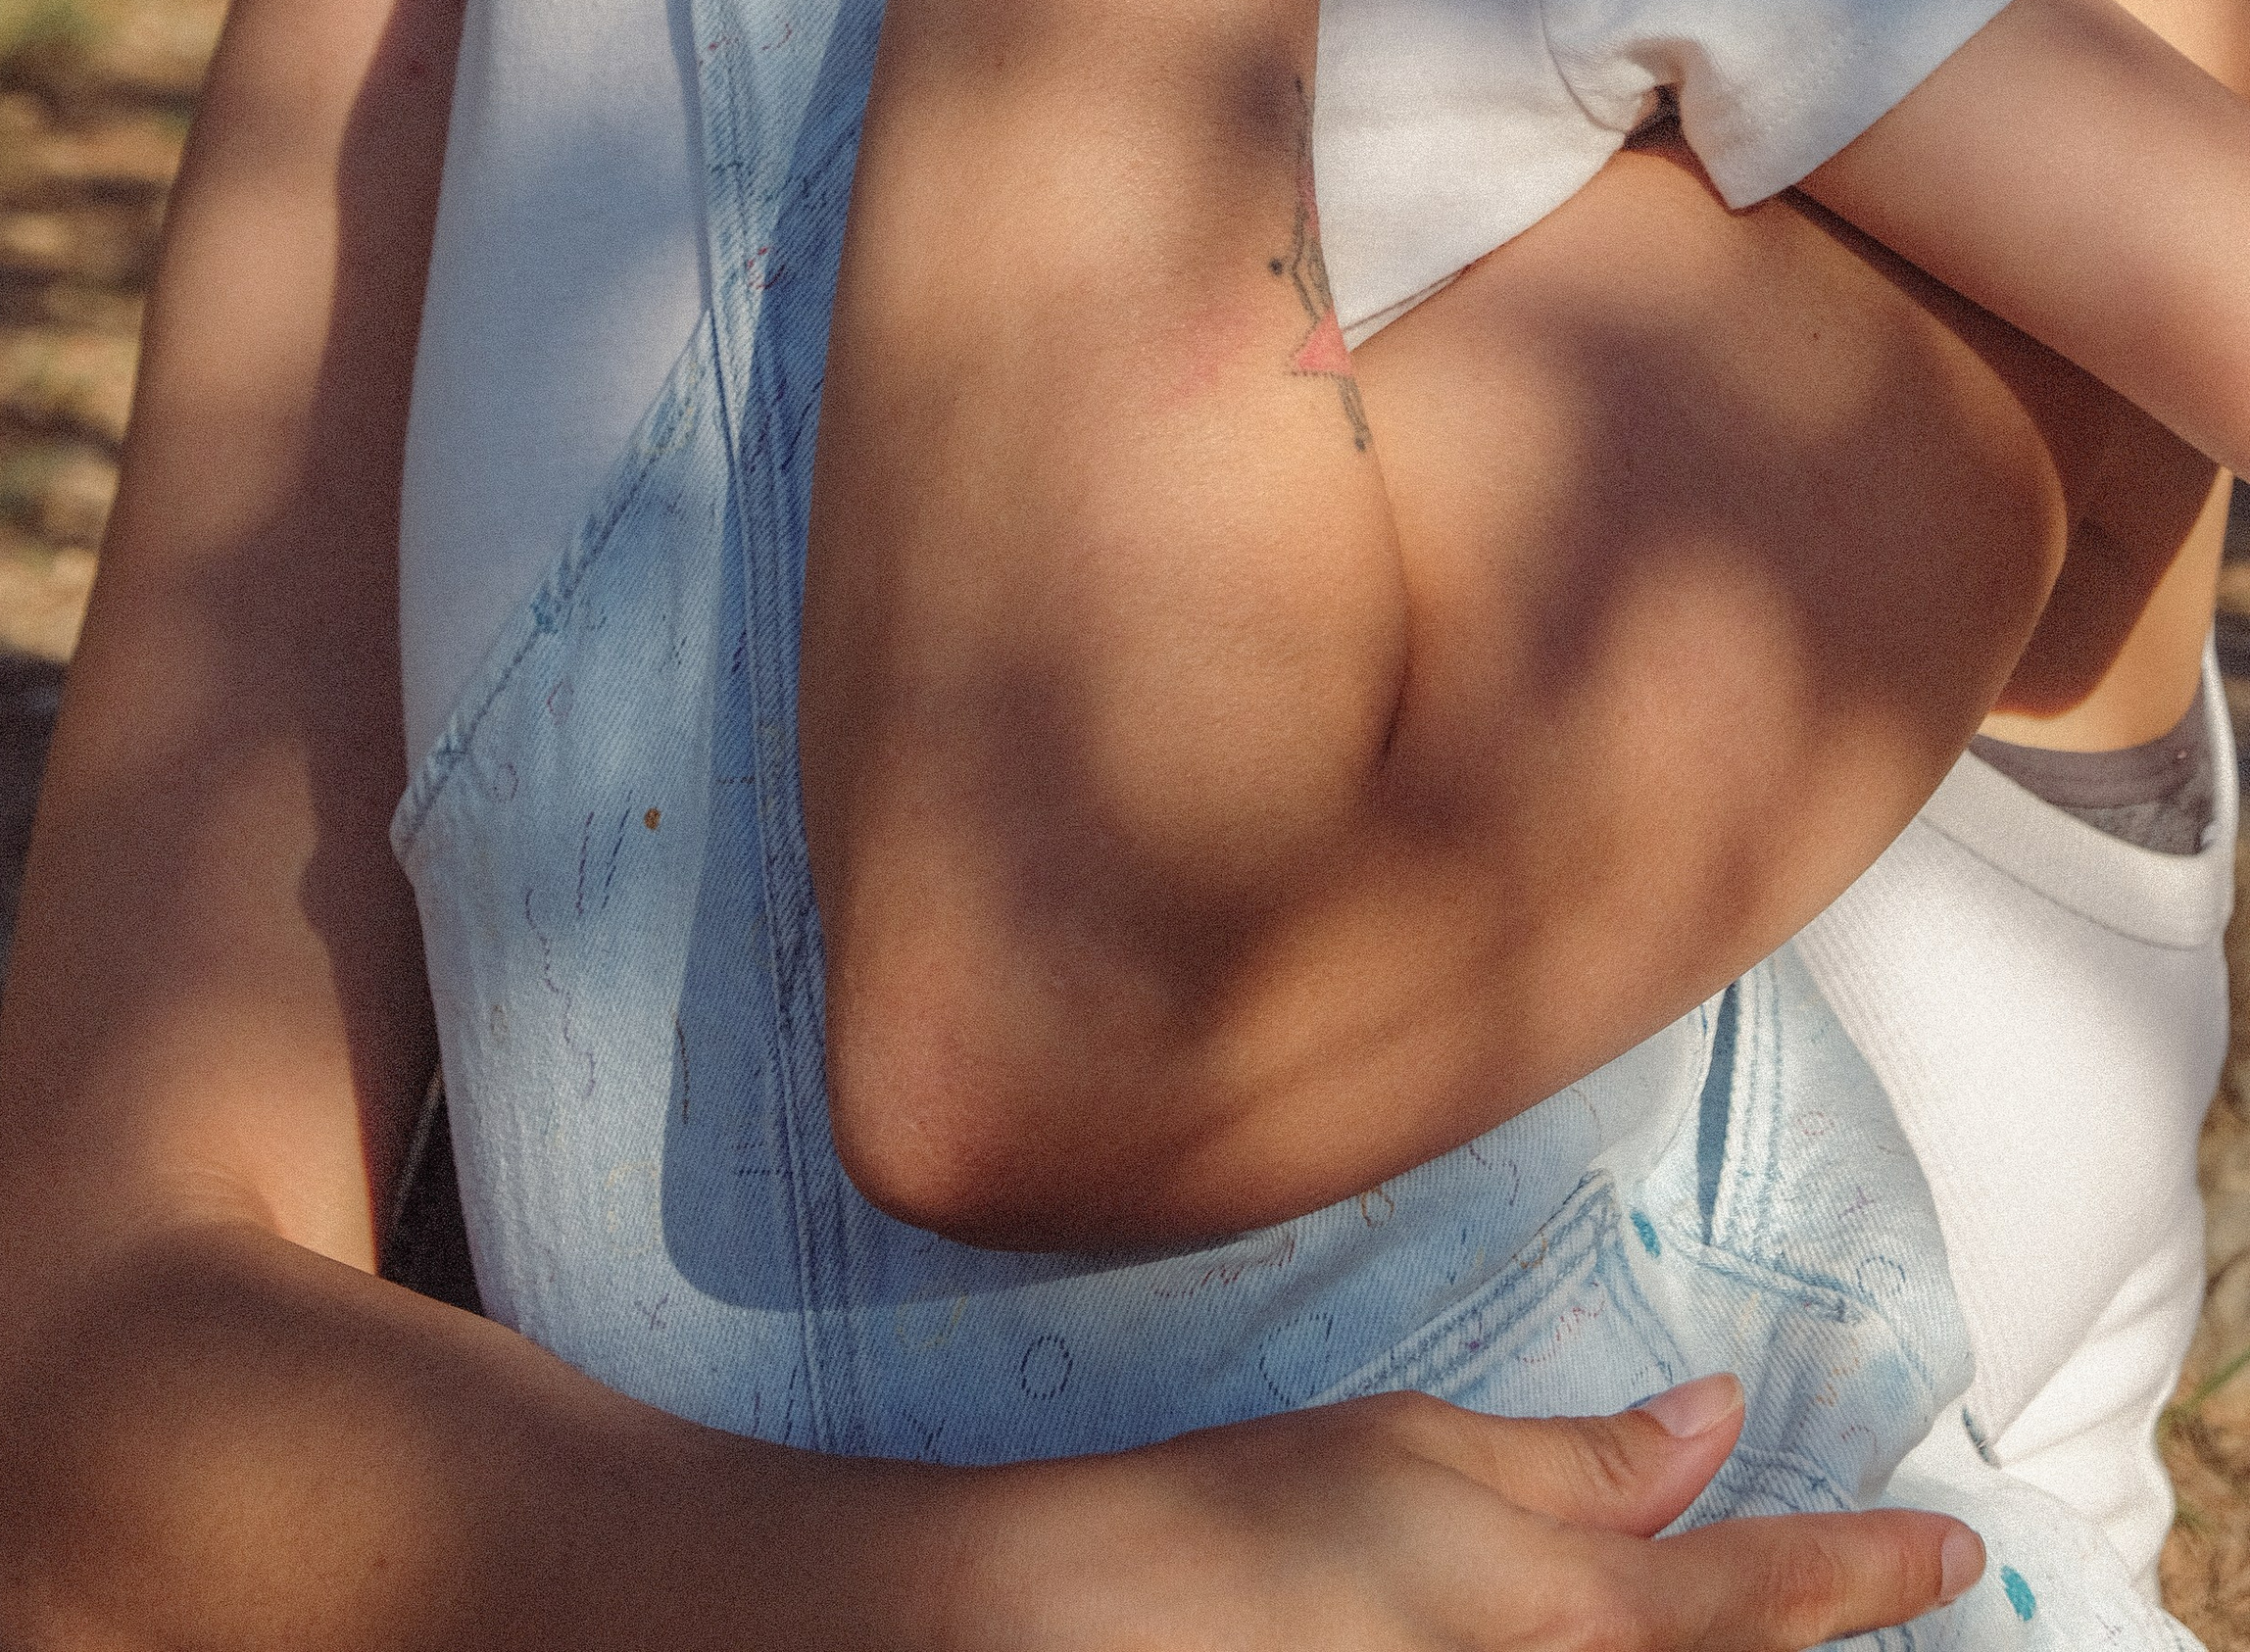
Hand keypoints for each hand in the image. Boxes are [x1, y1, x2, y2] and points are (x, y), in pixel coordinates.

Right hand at [1009, 1372, 1980, 1651]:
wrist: (1103, 1635)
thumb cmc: (1253, 1522)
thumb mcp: (1422, 1450)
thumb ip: (1585, 1460)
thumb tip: (1713, 1427)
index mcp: (1582, 1619)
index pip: (1773, 1597)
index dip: (1875, 1569)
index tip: (1953, 1548)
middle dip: (1813, 1620)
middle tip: (1868, 1573)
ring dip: (1730, 1632)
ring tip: (1753, 1592)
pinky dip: (1640, 1650)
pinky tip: (1615, 1617)